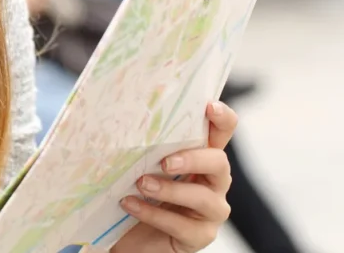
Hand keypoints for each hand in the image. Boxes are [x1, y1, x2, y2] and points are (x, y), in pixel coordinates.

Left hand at [111, 101, 238, 252]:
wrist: (129, 235)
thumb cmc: (137, 192)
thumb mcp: (140, 164)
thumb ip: (143, 146)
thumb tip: (120, 119)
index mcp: (201, 157)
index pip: (222, 132)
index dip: (222, 118)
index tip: (209, 107)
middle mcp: (213, 182)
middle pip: (219, 163)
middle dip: (193, 159)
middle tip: (164, 161)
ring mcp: (210, 211)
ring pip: (203, 197)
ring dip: (170, 190)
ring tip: (141, 184)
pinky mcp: (200, 236)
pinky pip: (182, 225)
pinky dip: (154, 214)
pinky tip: (130, 204)